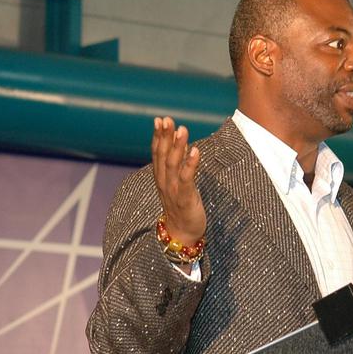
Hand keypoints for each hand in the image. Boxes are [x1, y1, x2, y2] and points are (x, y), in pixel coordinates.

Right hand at [151, 117, 204, 243]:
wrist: (182, 234)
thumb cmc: (181, 207)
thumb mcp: (176, 184)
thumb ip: (176, 166)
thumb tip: (180, 147)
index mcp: (161, 178)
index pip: (157, 153)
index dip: (158, 136)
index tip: (160, 120)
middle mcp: (164, 182)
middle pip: (162, 155)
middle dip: (165, 136)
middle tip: (167, 119)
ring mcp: (173, 190)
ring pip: (173, 164)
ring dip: (177, 146)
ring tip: (182, 130)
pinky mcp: (185, 198)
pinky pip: (186, 179)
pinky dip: (190, 164)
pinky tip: (195, 151)